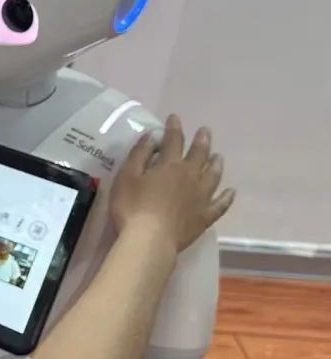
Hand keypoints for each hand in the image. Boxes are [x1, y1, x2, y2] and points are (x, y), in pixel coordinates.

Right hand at [110, 115, 234, 252]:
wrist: (150, 240)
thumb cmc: (132, 208)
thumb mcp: (126, 177)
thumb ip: (139, 155)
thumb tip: (154, 136)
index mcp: (170, 165)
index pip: (174, 140)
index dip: (174, 127)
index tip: (174, 117)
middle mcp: (190, 177)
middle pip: (199, 154)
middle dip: (201, 140)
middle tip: (205, 131)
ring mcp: (201, 197)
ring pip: (213, 176)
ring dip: (216, 164)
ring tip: (219, 156)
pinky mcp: (205, 216)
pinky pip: (220, 204)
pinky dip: (226, 197)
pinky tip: (231, 191)